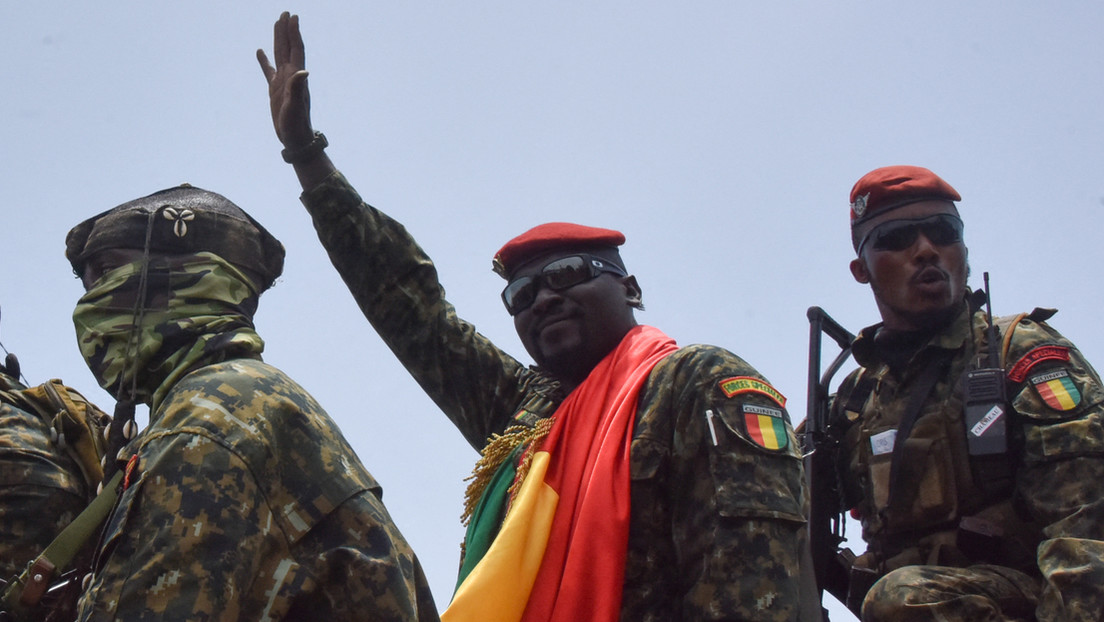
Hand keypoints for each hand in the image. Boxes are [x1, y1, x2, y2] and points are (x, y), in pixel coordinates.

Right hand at [257, 12, 314, 149]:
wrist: (295, 138)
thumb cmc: (296, 124)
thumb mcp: (295, 106)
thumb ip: (298, 88)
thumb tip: (303, 70)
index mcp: (295, 76)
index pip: (295, 49)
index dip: (294, 33)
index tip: (292, 16)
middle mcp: (290, 75)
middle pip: (288, 47)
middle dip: (287, 30)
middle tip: (286, 13)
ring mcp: (282, 81)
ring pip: (279, 55)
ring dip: (278, 39)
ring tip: (277, 24)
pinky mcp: (274, 90)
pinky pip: (268, 70)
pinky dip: (264, 60)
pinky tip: (260, 51)